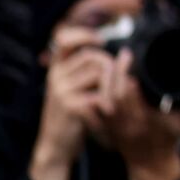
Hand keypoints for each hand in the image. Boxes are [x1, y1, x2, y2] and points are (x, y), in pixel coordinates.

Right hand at [30, 31, 110, 179]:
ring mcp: (61, 91)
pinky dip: (109, 102)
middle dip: (110, 66)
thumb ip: (87, 70)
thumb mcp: (71, 88)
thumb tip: (125, 53)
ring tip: (108, 99)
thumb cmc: (70, 114)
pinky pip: (101, 94)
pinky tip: (105, 112)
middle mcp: (55, 77)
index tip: (101, 40)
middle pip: (93, 57)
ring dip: (112, 85)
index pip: (63, 40)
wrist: (56, 145)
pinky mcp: (71, 105)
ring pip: (100, 73)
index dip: (83, 34)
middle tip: (112, 84)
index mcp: (55, 69)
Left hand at [101, 48, 179, 179]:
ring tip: (114, 62)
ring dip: (106, 80)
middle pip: (112, 95)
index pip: (127, 96)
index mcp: (143, 121)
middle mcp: (124, 124)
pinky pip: (95, 108)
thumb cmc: (170, 138)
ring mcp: (112, 127)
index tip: (132, 57)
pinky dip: (98, 92)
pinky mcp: (105, 127)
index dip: (126, 76)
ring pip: (102, 100)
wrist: (151, 162)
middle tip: (124, 54)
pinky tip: (104, 80)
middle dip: (115, 72)